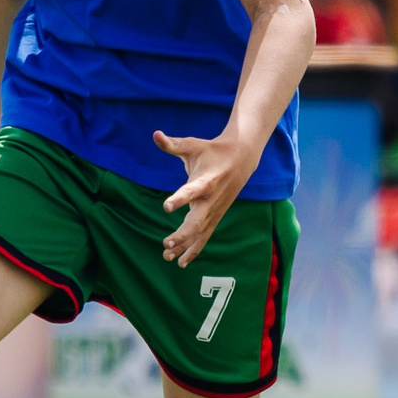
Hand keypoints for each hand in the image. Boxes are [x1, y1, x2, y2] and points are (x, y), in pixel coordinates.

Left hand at [154, 129, 256, 266]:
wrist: (242, 159)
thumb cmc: (212, 151)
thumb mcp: (193, 145)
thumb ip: (173, 144)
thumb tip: (155, 134)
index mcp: (206, 181)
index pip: (191, 192)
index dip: (179, 199)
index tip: (166, 206)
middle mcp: (211, 200)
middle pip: (198, 221)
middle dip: (183, 234)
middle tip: (166, 243)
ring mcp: (215, 211)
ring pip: (200, 234)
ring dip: (184, 246)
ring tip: (167, 257)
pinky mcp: (215, 217)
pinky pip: (204, 237)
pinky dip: (194, 250)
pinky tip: (181, 262)